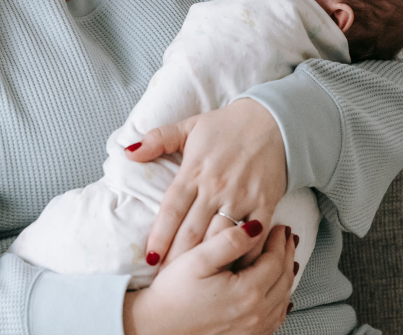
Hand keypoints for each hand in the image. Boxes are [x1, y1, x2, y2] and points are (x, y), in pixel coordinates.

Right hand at [123, 222, 296, 334]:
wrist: (156, 326)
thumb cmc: (173, 293)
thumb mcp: (198, 259)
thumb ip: (229, 241)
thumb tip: (256, 227)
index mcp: (247, 292)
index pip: (276, 261)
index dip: (280, 241)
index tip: (280, 227)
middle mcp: (255, 314)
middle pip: (284, 279)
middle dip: (288, 255)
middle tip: (287, 237)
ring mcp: (252, 329)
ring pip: (283, 299)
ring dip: (287, 276)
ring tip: (287, 258)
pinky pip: (274, 318)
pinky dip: (281, 300)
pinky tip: (279, 293)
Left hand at [126, 98, 287, 265]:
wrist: (274, 120)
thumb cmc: (228, 126)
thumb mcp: (190, 126)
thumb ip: (158, 139)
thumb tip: (128, 151)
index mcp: (194, 170)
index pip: (171, 210)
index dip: (159, 237)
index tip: (150, 259)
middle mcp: (215, 186)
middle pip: (192, 231)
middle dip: (178, 258)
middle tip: (167, 281)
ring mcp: (241, 196)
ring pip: (219, 237)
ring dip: (207, 261)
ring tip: (196, 282)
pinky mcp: (265, 203)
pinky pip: (253, 236)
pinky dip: (244, 254)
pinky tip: (234, 270)